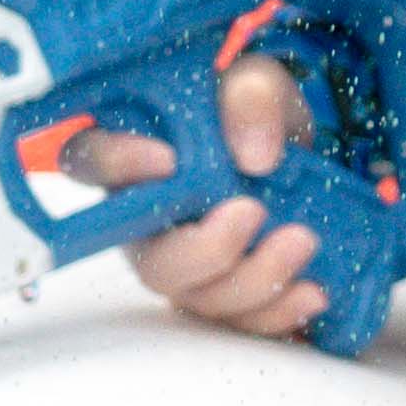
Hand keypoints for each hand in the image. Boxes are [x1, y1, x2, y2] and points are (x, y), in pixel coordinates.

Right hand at [60, 49, 328, 339]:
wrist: (294, 152)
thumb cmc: (251, 113)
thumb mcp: (256, 83)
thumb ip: (250, 98)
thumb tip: (254, 156)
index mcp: (131, 158)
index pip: (92, 161)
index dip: (120, 165)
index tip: (169, 159)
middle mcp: (145, 223)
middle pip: (151, 261)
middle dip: (205, 249)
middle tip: (252, 211)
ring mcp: (184, 267)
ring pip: (198, 298)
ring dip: (254, 280)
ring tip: (303, 240)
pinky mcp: (223, 295)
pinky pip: (240, 322)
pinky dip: (279, 312)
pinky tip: (313, 291)